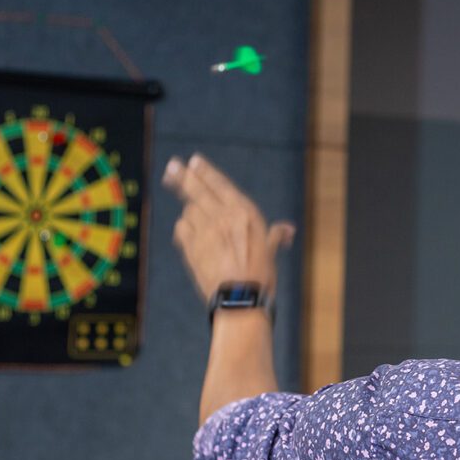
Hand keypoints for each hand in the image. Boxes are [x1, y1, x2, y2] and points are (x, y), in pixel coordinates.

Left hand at [162, 153, 295, 305]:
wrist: (240, 299)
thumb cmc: (260, 276)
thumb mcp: (270, 252)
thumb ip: (276, 236)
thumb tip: (288, 230)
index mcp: (244, 213)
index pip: (220, 185)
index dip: (206, 172)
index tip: (194, 161)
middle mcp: (222, 217)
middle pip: (197, 190)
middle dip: (183, 176)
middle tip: (171, 165)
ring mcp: (204, 231)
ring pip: (189, 209)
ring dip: (190, 210)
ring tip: (194, 215)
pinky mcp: (191, 246)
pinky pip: (181, 228)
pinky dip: (183, 228)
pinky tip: (187, 231)